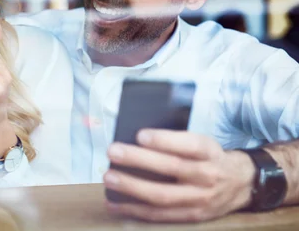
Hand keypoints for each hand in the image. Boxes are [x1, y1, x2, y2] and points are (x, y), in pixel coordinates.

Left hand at [104, 129, 254, 222]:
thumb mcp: (202, 142)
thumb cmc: (209, 157)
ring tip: (109, 178)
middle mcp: (208, 176)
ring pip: (163, 196)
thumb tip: (136, 137)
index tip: (139, 134)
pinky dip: (135, 210)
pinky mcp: (192, 216)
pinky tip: (115, 203)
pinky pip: (160, 216)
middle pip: (172, 168)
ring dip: (132, 187)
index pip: (189, 145)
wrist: (241, 183)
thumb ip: (176, 140)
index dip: (165, 140)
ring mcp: (201, 200)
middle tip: (113, 151)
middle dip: (139, 160)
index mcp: (210, 152)